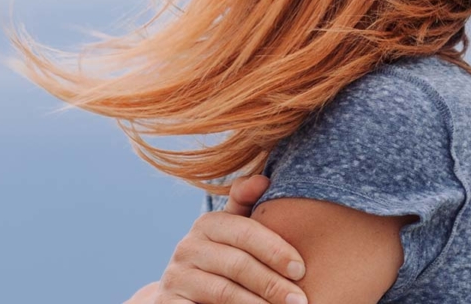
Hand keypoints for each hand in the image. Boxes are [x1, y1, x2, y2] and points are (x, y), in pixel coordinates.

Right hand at [141, 175, 308, 303]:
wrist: (181, 296)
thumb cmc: (220, 262)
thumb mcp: (233, 232)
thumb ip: (246, 205)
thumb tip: (264, 180)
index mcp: (207, 225)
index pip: (245, 232)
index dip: (275, 249)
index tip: (301, 269)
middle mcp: (187, 248)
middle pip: (237, 263)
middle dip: (272, 282)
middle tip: (300, 300)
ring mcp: (176, 277)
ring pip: (224, 291)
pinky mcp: (169, 303)